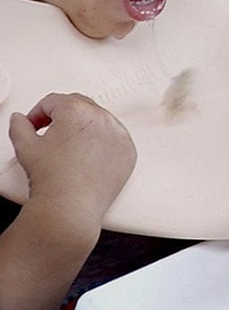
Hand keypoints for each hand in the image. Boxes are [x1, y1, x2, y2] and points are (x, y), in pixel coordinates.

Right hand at [9, 92, 136, 225]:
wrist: (70, 208)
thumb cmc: (51, 179)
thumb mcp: (25, 147)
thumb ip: (19, 126)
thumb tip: (20, 119)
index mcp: (75, 110)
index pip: (54, 101)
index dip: (39, 113)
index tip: (35, 124)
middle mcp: (101, 118)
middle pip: (79, 106)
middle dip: (62, 116)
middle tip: (51, 132)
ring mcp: (118, 134)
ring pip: (99, 121)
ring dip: (84, 128)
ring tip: (70, 148)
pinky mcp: (128, 151)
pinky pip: (115, 138)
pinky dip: (103, 143)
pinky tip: (88, 157)